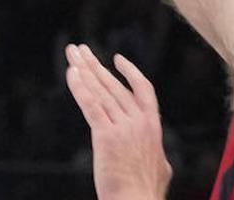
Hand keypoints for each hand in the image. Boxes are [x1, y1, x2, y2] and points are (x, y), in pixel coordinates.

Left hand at [65, 45, 172, 199]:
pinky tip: (71, 73)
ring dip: (84, 69)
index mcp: (153, 126)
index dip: (129, 71)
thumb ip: (156, 153)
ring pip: (100, 91)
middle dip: (94, 64)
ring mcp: (123, 127)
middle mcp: (139, 121)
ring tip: (72, 54)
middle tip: (80, 49)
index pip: (143, 88)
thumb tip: (158, 154)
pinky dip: (79, 87)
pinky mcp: (106, 135)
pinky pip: (90, 104)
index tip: (116, 58)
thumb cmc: (146, 193)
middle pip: (113, 84)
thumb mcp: (161, 167)